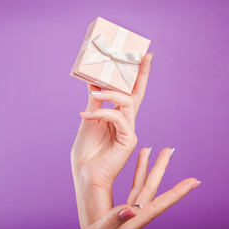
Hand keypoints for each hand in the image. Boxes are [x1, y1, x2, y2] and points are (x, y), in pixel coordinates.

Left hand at [71, 53, 153, 226]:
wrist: (84, 173)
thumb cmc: (86, 149)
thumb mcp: (89, 117)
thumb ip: (95, 100)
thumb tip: (93, 80)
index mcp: (117, 117)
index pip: (130, 93)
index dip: (137, 76)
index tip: (143, 57)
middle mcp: (126, 122)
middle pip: (137, 93)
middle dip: (141, 74)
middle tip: (144, 55)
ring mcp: (129, 130)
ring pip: (127, 102)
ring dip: (110, 94)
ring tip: (95, 93)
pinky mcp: (128, 139)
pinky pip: (118, 118)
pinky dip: (102, 112)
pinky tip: (87, 114)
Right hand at [72, 148, 200, 228]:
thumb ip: (111, 222)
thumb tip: (131, 210)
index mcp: (130, 224)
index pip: (156, 206)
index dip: (176, 193)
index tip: (193, 181)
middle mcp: (132, 218)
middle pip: (151, 191)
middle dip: (160, 170)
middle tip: (169, 151)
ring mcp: (126, 215)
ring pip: (141, 188)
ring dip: (147, 170)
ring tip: (149, 150)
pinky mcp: (118, 213)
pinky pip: (131, 192)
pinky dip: (135, 178)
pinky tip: (139, 170)